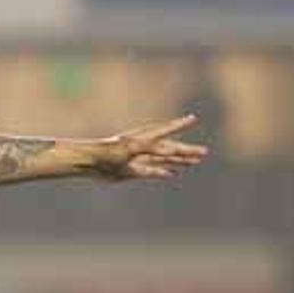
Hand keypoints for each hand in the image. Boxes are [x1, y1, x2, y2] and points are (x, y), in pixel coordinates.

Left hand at [89, 113, 208, 180]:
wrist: (89, 162)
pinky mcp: (132, 171)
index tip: (192, 118)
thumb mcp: (131, 148)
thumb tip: (169, 150)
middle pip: (169, 149)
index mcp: (143, 139)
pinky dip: (162, 172)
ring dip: (178, 161)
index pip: (166, 132)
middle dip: (186, 151)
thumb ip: (150, 148)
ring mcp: (138, 159)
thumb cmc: (108, 152)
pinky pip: (152, 171)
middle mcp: (143, 148)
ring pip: (163, 160)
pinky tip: (172, 174)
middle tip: (203, 152)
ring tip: (194, 162)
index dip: (179, 125)